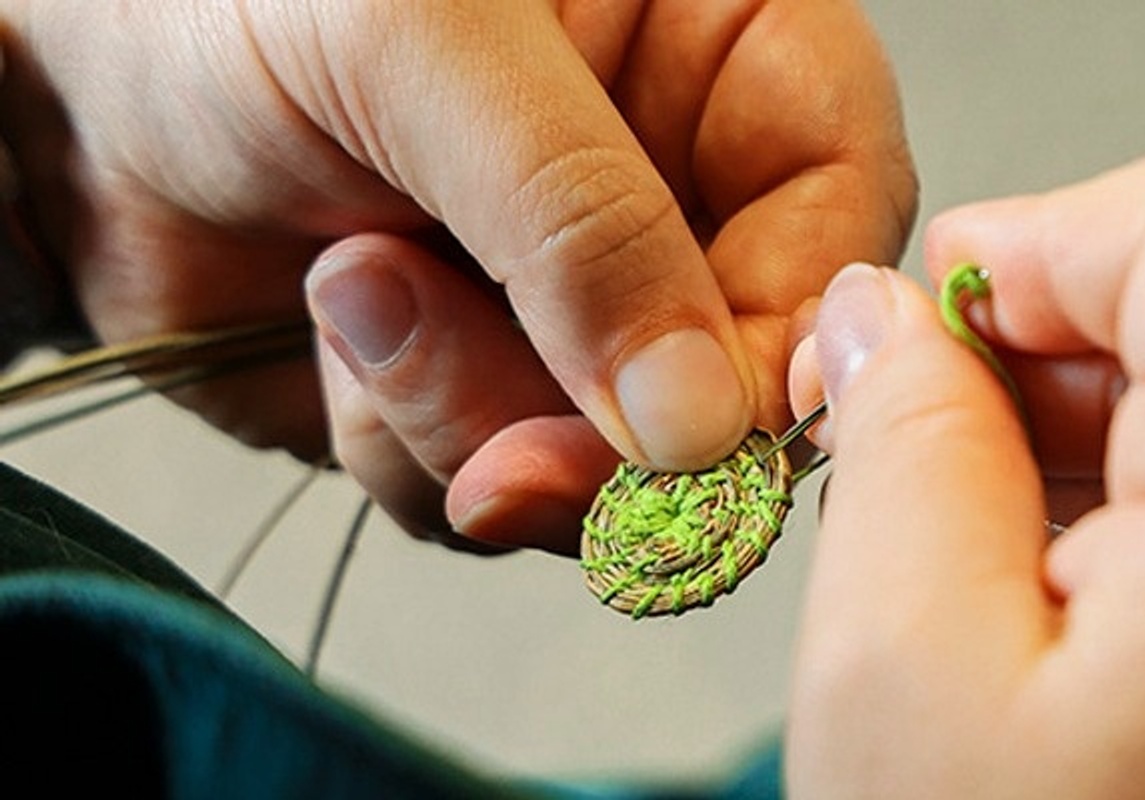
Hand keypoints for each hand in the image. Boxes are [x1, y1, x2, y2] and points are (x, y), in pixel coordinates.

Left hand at [0, 0, 913, 551]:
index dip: (798, 322)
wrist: (66, 103)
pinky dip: (413, 441)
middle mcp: (669, 181)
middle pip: (746, 358)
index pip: (841, 195)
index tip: (716, 419)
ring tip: (356, 289)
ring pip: (624, 452)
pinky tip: (339, 333)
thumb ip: (579, 218)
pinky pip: (511, 484)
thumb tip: (703, 423)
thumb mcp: (424, 44)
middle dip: (615, 425)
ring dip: (479, 414)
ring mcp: (585, 300)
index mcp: (713, 43)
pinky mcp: (501, 389)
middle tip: (507, 445)